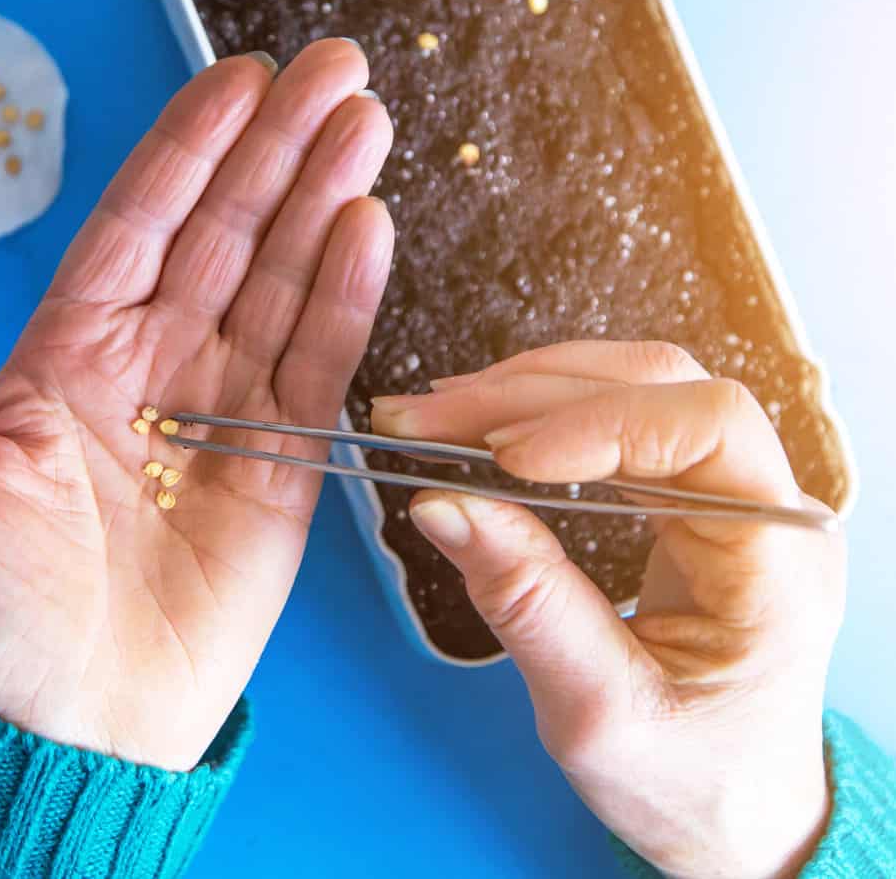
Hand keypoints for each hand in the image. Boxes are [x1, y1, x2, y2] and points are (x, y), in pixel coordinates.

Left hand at [0, 40, 392, 771]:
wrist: (63, 725)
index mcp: (67, 355)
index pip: (137, 225)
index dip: (187, 149)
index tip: (237, 80)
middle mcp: (151, 369)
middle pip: (225, 234)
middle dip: (276, 149)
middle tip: (332, 71)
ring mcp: (222, 414)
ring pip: (280, 284)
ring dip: (322, 201)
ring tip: (363, 122)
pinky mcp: (280, 469)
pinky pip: (315, 367)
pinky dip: (344, 299)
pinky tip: (366, 226)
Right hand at [371, 341, 843, 878]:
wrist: (732, 814)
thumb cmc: (689, 781)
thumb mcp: (597, 712)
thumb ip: (527, 603)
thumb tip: (442, 504)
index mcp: (778, 562)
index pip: (708, 429)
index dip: (600, 425)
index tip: (501, 459)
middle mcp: (769, 508)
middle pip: (661, 387)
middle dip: (532, 395)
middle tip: (422, 420)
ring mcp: (733, 496)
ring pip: (636, 386)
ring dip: (528, 389)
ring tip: (434, 413)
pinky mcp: (691, 498)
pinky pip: (621, 419)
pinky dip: (542, 410)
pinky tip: (480, 421)